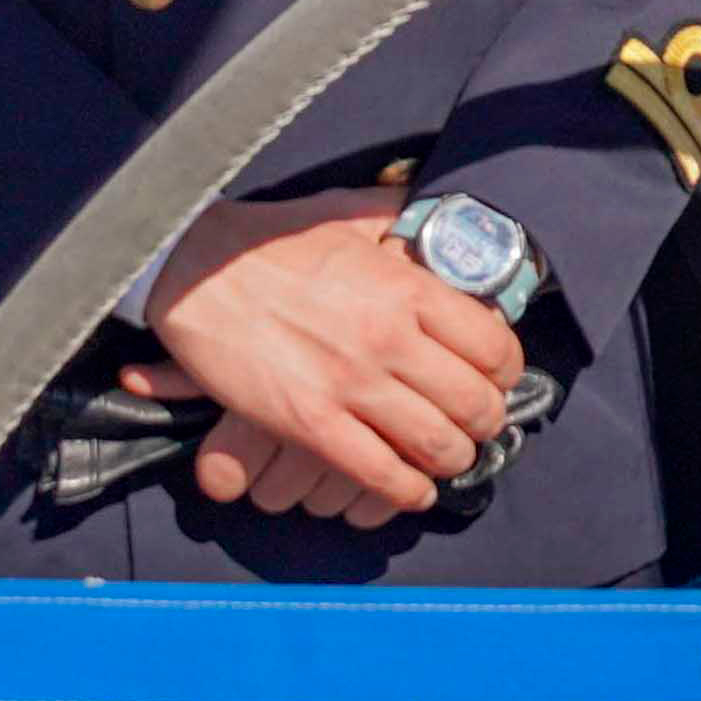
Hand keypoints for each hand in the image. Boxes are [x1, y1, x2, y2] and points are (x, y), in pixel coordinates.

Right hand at [139, 198, 531, 529]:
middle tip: (477, 424)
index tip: (496, 379)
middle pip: (474, 403)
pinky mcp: (309, 422)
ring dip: (453, 459)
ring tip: (449, 457)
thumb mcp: (347, 212)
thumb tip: (437, 209)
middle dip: (486, 423)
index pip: (493, 346)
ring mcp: (349, 384)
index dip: (505, 372)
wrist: (194, 270)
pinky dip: (407, 491)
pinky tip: (412, 489)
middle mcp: (388, 338)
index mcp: (406, 288)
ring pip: (436, 445)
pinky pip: (380, 474)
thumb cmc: (271, 240)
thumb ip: (398, 214)